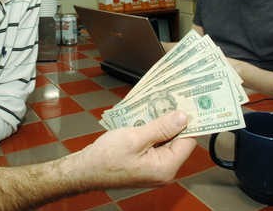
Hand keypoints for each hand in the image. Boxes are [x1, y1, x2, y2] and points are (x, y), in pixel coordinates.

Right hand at [76, 111, 196, 189]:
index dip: (186, 121)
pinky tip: (143, 122)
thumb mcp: (135, 137)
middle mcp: (163, 171)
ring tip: (152, 110)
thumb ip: (161, 127)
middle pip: (178, 141)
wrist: (85, 170)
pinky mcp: (145, 166)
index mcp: (165, 167)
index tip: (184, 103)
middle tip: (166, 101)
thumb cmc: (105, 158)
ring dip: (159, 126)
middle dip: (171, 122)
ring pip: (165, 142)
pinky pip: (155, 146)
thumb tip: (182, 117)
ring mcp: (154, 170)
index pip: (188, 140)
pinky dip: (151, 133)